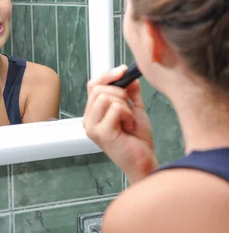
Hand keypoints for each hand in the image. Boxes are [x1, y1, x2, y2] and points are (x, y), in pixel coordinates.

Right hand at [83, 66, 157, 183]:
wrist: (144, 161)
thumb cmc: (138, 140)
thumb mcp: (134, 109)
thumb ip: (130, 92)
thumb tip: (129, 76)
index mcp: (93, 113)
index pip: (93, 85)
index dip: (108, 75)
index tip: (124, 71)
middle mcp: (89, 120)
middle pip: (99, 89)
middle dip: (120, 94)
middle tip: (129, 111)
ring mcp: (92, 127)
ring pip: (106, 97)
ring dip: (124, 106)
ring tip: (128, 121)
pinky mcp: (102, 133)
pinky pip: (116, 109)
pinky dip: (128, 115)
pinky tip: (129, 127)